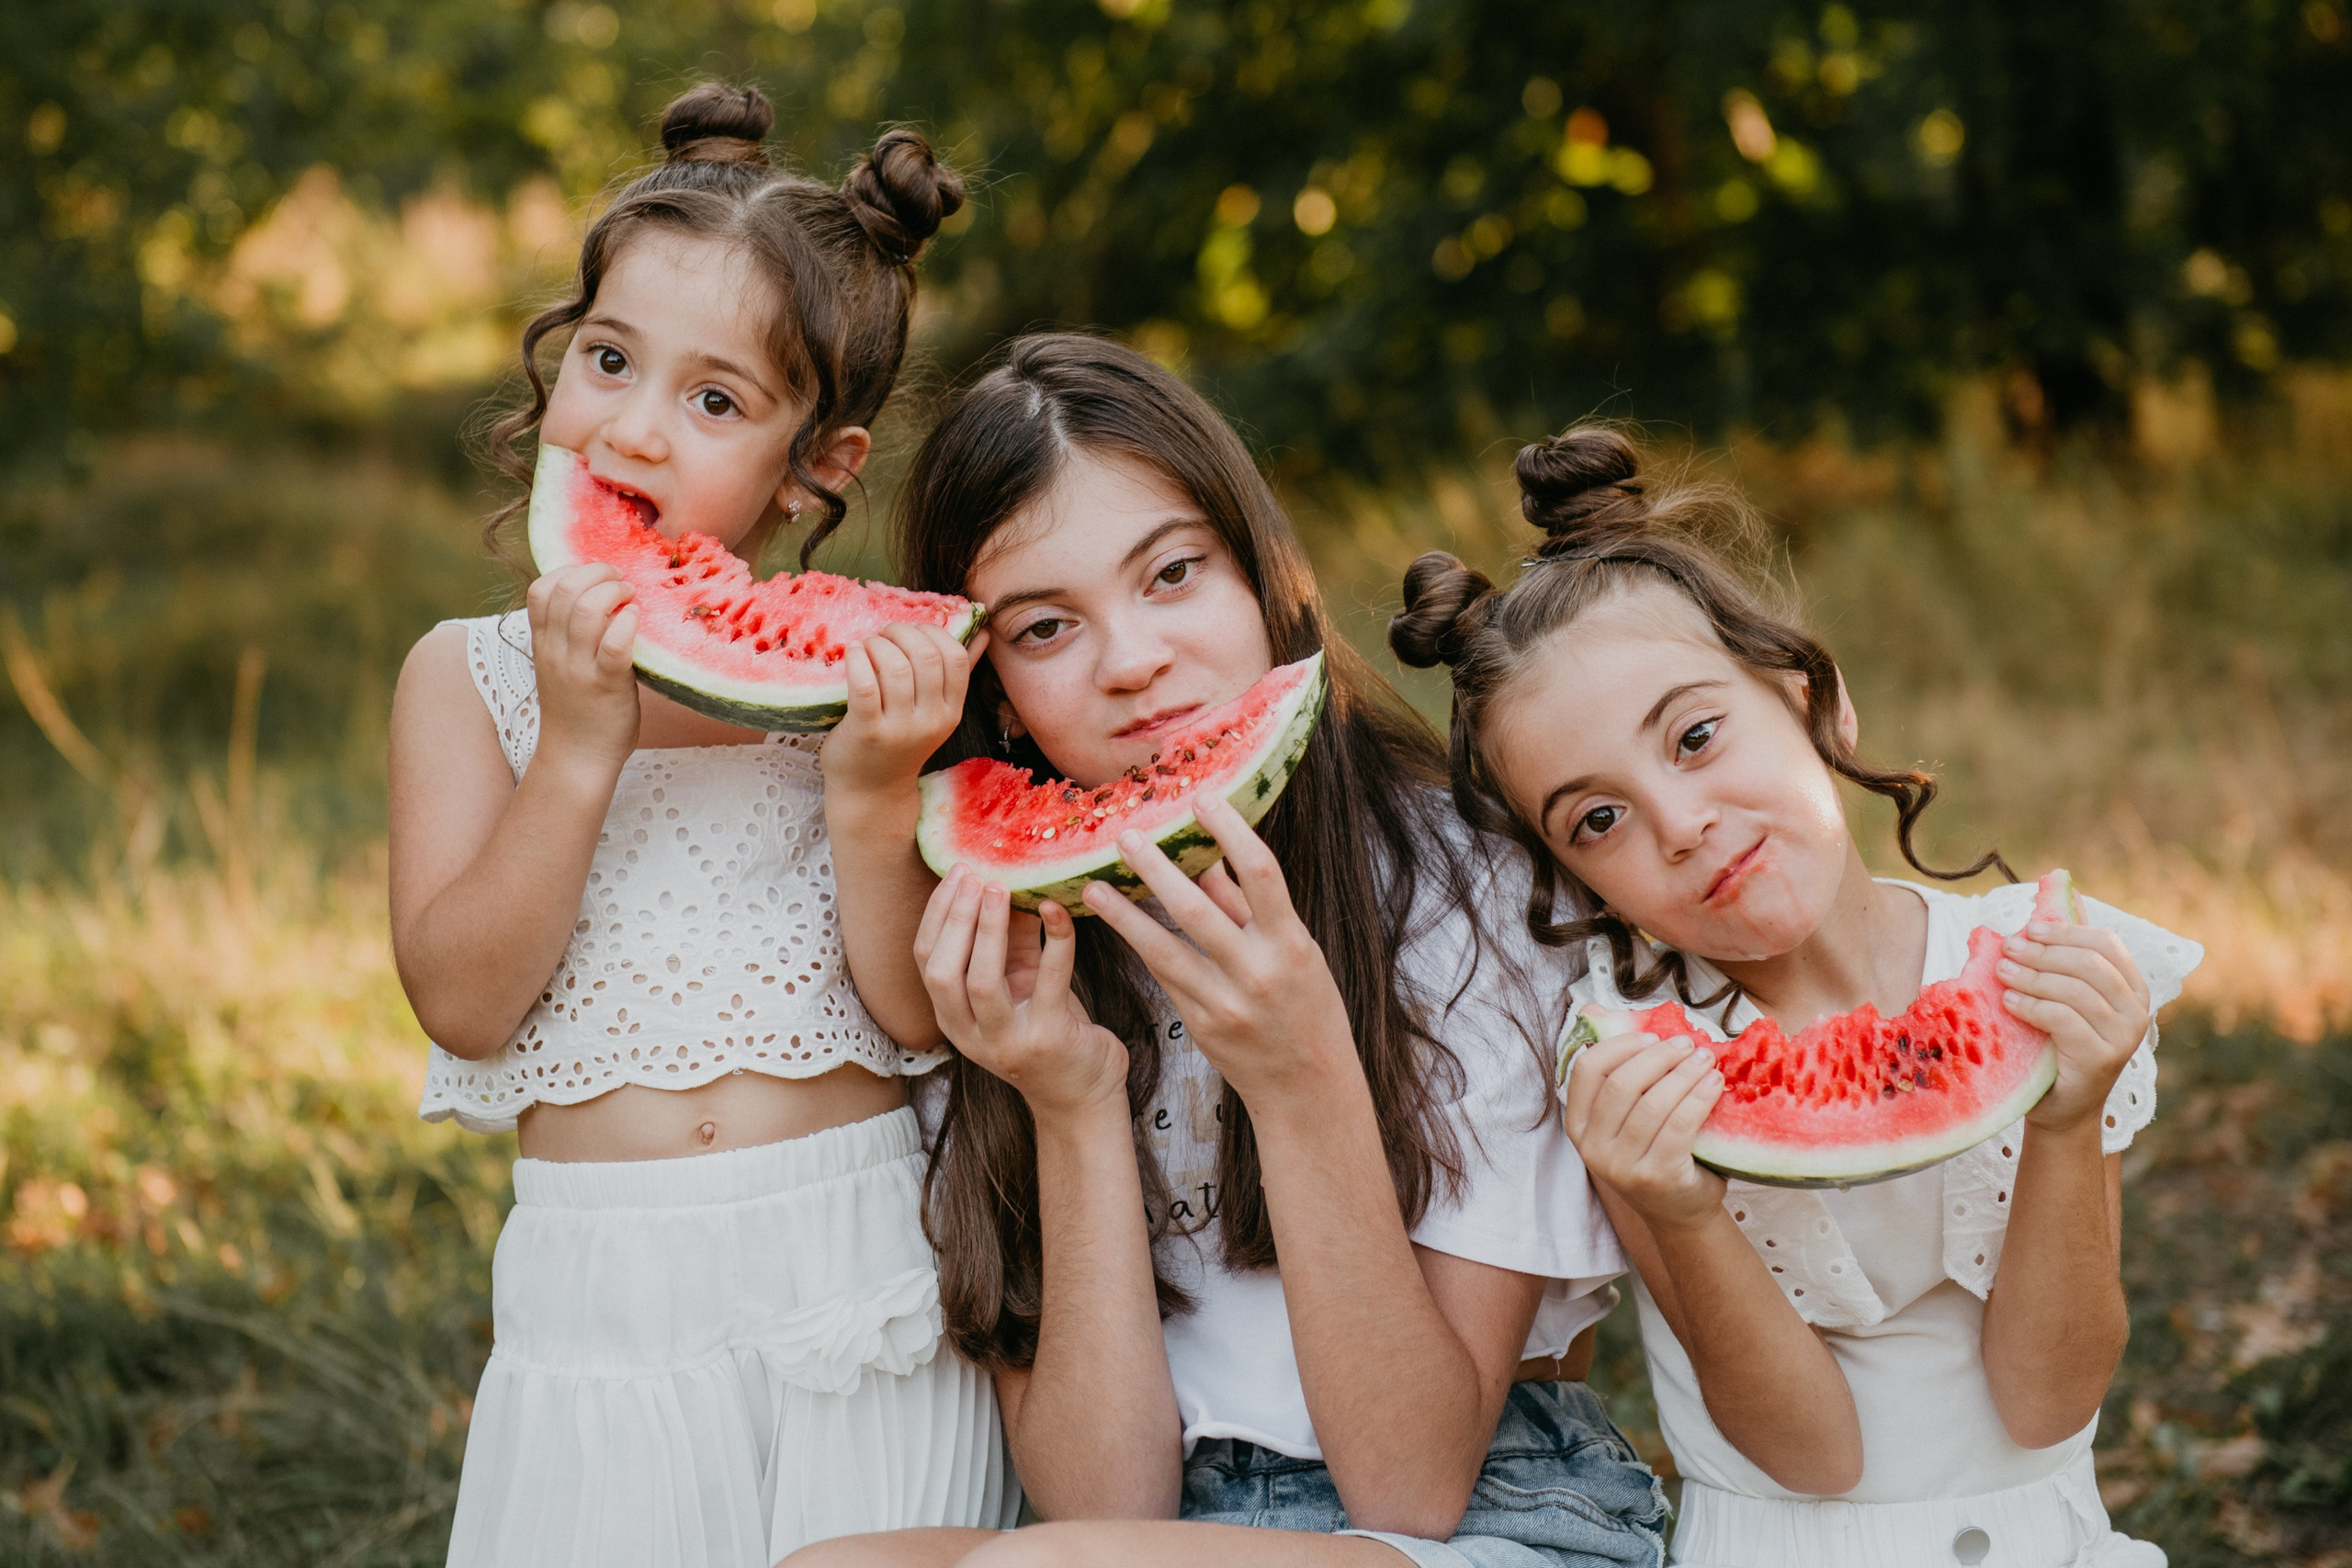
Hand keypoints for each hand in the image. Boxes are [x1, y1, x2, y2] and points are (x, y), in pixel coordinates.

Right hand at [526, 563, 639, 771]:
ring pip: (587, 610)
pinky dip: (628, 623)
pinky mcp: (607, 685)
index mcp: (543, 643)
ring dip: (614, 592)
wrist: (577, 758)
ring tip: (631, 596)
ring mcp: (579, 668)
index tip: (595, 576)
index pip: (540, 589)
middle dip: (597, 572)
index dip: (569, 571)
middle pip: (565, 590)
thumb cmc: (578, 708)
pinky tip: (637, 620)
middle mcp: (555, 651)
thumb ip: (572, 634)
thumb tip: (603, 596)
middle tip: (621, 580)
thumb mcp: (561, 664)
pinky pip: (614, 644)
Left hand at [826, 623, 988, 796]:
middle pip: (926, 657)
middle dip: (902, 633)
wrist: (871, 791)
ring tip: (866, 645)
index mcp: (951, 712)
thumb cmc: (899, 744)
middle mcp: (931, 721)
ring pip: (895, 667)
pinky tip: (852, 653)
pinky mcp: (867, 732)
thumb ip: (957, 674)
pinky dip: (856, 659)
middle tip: (884, 634)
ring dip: (877, 644)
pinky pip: (865, 685)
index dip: (933, 633)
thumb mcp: (934, 713)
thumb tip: (983, 634)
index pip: (955, 658)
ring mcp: (899, 729)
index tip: (911, 631)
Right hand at [916, 863, 1128, 1118]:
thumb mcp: (1021, 981)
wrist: (1084, 1094)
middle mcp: (970, 1034)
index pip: (925, 959)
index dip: (937, 913)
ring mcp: (1006, 1041)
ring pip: (981, 982)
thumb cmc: (1049, 1028)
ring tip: (1002, 888)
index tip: (958, 872)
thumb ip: (1009, 939)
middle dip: (955, 918)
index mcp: (953, 1017)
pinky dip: (1055, 940)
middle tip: (975, 875)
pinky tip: (1057, 909)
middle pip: (941, 971)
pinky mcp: (1048, 1039)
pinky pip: (1049, 981)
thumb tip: (1003, 878)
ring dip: (989, 929)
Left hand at [1079, 795, 1354, 1101]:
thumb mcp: (1295, 951)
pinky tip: (1113, 920)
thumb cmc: (1306, 1006)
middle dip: (1156, 868)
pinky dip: (1137, 943)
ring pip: (1163, 947)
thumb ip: (1250, 908)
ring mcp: (1223, 1001)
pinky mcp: (1198, 1023)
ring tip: (1093, 884)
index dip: (1230, 831)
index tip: (1201, 799)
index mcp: (1291, 943)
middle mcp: (1256, 971)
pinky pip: (1162, 974)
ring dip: (1123, 913)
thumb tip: (1208, 856)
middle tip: (1126, 835)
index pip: (1261, 873)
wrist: (1305, 1084)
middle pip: (1197, 908)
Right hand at [1560, 1007, 1726, 1230]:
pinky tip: (1714, 1084)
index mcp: (1579, 1126)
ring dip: (1684, 1074)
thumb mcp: (1627, 1115)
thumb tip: (1594, 1009)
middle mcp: (1593, 1148)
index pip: (1586, 1071)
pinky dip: (1699, 1097)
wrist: (1680, 1211)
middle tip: (1688, 1044)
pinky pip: (1678, 1125)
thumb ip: (1615, 1068)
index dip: (1619, 1046)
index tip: (1651, 1037)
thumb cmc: (1655, 1152)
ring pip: (1652, 1104)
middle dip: (1659, 1057)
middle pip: (1621, 1084)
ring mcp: (1622, 1167)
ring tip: (1707, 1060)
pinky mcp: (1657, 1177)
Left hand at [2002, 922, 2150, 1132]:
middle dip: (2043, 951)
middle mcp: (2137, 1011)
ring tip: (2002, 972)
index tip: (2028, 927)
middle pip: (2089, 964)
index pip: (2105, 944)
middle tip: (2007, 948)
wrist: (2060, 1107)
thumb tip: (2062, 888)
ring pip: (2075, 990)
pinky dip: (2033, 1005)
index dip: (2065, 930)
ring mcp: (2124, 1037)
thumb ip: (2066, 950)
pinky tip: (2010, 1001)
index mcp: (2133, 988)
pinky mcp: (2102, 1059)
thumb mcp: (2062, 995)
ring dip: (2032, 976)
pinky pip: (2064, 1019)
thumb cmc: (2057, 1044)